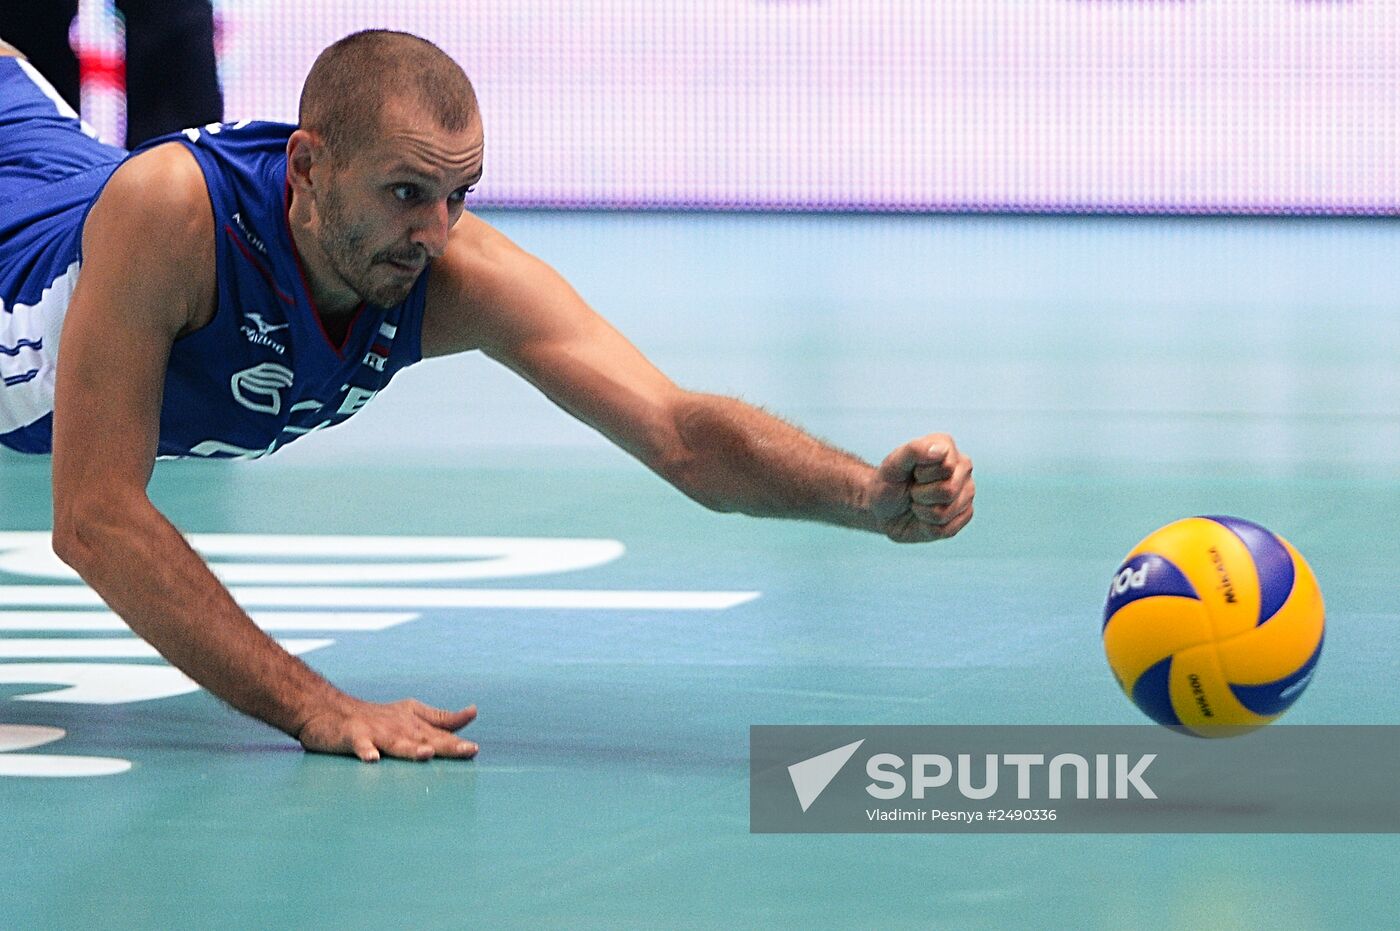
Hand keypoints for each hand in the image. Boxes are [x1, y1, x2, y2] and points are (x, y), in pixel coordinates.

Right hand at [296, 697, 478, 761]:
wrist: (328, 709)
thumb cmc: (374, 718)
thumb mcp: (410, 714)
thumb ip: (440, 718)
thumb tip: (472, 713)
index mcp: (414, 722)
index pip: (441, 732)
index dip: (458, 740)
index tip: (475, 749)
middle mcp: (399, 725)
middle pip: (426, 738)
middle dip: (448, 745)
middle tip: (469, 750)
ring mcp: (376, 731)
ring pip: (396, 742)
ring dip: (411, 748)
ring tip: (426, 754)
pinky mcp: (352, 736)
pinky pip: (359, 745)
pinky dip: (365, 750)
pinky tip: (371, 759)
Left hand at [868, 433, 974, 542]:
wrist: (884, 508)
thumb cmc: (889, 483)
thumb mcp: (892, 465)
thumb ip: (914, 451)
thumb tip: (941, 451)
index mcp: (946, 446)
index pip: (945, 467)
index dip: (922, 475)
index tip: (912, 472)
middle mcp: (963, 466)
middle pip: (948, 491)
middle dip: (921, 495)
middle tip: (913, 490)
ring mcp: (967, 491)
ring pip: (946, 512)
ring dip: (922, 511)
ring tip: (917, 502)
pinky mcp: (965, 514)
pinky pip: (947, 529)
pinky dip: (927, 527)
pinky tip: (924, 516)